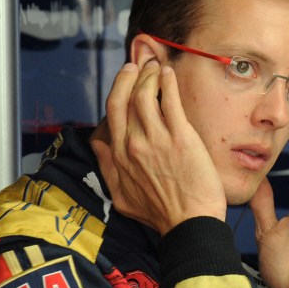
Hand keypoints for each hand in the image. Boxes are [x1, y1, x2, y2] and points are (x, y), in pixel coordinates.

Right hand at [91, 61, 226, 234]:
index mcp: (119, 156)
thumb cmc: (160, 214)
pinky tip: (169, 74)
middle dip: (131, 75)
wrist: (189, 223)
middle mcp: (134, 143)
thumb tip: (99, 146)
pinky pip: (171, 101)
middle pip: (126, 97)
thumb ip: (108, 168)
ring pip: (146, 95)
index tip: (125, 77)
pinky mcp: (181, 138)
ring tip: (157, 67)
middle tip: (140, 64)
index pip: (112, 111)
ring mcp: (157, 139)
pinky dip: (168, 83)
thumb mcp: (122, 197)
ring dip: (150, 75)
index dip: (118, 88)